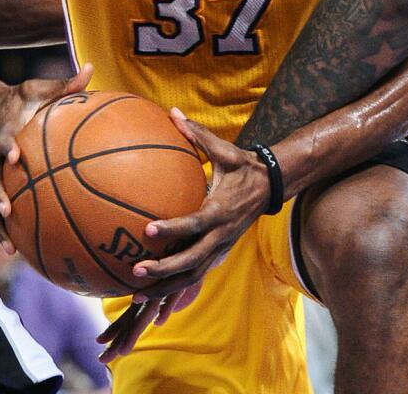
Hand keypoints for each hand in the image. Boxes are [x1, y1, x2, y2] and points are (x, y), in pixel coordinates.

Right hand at [0, 63, 92, 252]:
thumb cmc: (20, 97)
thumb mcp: (39, 87)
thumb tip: (91, 68)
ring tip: (10, 249)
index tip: (14, 156)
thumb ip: (65, 84)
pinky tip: (18, 252)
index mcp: (5, 133)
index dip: (7, 148)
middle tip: (8, 211)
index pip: (3, 141)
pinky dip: (4, 231)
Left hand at [94, 110, 270, 361]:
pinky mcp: (219, 255)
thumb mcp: (224, 149)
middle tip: (136, 271)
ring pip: (192, 276)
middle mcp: (221, 235)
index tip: (149, 230)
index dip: (173, 229)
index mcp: (221, 210)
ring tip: (136, 294)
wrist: (271, 187)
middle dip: (164, 269)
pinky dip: (174, 288)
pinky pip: (195, 276)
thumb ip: (197, 134)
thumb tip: (173, 112)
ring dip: (165, 287)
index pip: (195, 223)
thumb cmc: (243, 166)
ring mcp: (221, 249)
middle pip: (192, 260)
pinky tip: (151, 295)